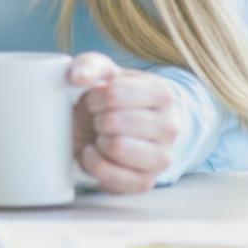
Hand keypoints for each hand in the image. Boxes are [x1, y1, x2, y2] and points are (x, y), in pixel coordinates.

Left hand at [69, 51, 178, 193]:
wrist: (123, 126)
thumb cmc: (113, 96)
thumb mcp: (104, 72)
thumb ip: (89, 65)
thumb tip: (77, 77)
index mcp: (163, 95)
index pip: (115, 94)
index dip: (94, 97)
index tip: (94, 99)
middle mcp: (170, 128)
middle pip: (114, 122)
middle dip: (95, 119)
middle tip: (97, 118)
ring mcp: (161, 158)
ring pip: (117, 147)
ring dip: (97, 140)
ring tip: (100, 135)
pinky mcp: (145, 183)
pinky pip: (109, 174)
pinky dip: (92, 163)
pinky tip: (95, 152)